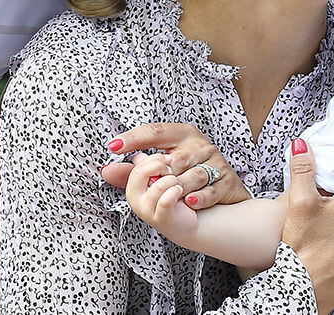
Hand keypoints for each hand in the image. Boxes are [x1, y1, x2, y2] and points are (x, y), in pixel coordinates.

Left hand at [102, 123, 249, 208]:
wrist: (226, 195)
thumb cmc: (188, 176)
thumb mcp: (165, 167)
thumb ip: (135, 171)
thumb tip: (106, 171)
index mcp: (182, 135)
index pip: (155, 132)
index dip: (134, 138)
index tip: (113, 146)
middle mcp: (200, 145)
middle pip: (176, 159)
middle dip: (162, 173)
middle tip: (153, 183)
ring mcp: (216, 162)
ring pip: (194, 175)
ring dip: (180, 188)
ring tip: (172, 195)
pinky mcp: (228, 181)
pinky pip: (211, 190)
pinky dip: (199, 197)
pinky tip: (189, 202)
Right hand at [125, 153, 199, 243]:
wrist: (185, 222)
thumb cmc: (171, 198)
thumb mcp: (158, 179)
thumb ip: (147, 167)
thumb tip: (137, 156)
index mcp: (133, 188)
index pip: (137, 167)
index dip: (153, 160)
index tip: (167, 159)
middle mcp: (135, 200)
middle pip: (139, 174)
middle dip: (159, 166)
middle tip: (171, 169)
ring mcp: (146, 211)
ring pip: (157, 185)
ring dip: (172, 181)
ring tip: (177, 185)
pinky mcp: (160, 219)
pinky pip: (166, 199)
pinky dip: (175, 192)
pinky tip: (180, 191)